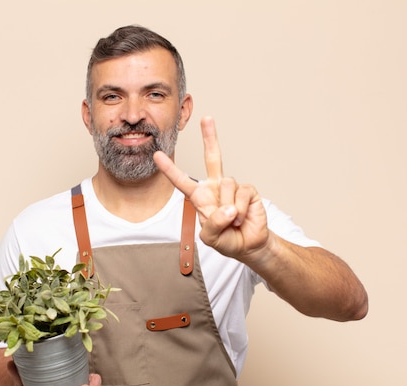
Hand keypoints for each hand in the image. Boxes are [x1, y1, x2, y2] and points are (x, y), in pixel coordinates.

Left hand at [154, 116, 270, 261]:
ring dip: (228, 209)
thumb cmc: (226, 239)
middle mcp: (215, 187)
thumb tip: (228, 208)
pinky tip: (241, 218)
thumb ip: (213, 224)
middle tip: (207, 119)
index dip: (170, 169)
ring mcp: (232, 187)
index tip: (157, 155)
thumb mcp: (211, 237)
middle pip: (212, 157)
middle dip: (210, 137)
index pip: (181, 181)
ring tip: (232, 221)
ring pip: (227, 184)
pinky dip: (240, 210)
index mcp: (200, 197)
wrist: (248, 244)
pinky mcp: (247, 190)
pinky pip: (241, 193)